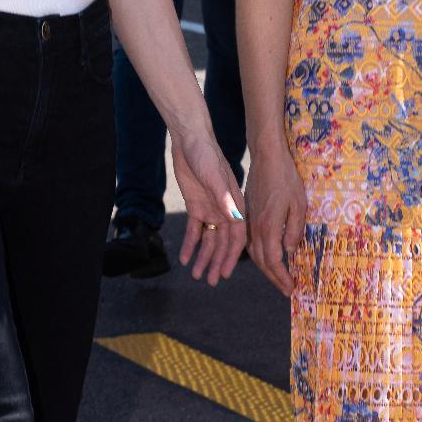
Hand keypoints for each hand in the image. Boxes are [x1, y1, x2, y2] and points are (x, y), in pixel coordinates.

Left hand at [170, 126, 245, 285]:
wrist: (190, 141)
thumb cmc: (206, 155)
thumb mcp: (214, 176)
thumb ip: (223, 198)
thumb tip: (234, 219)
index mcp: (235, 204)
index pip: (237, 236)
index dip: (232, 255)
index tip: (226, 273)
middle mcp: (225, 210)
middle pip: (223, 242)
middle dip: (217, 262)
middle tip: (211, 281)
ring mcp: (210, 209)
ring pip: (209, 240)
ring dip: (204, 257)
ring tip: (197, 276)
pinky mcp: (196, 206)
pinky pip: (194, 230)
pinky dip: (190, 244)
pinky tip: (185, 259)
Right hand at [244, 144, 305, 297]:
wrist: (267, 157)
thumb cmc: (286, 178)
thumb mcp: (298, 204)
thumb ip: (294, 230)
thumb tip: (290, 251)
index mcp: (268, 226)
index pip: (273, 261)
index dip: (282, 277)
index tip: (291, 288)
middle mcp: (255, 227)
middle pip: (261, 261)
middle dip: (274, 278)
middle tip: (286, 289)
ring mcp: (249, 220)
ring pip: (253, 252)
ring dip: (266, 268)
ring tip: (278, 277)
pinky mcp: (248, 213)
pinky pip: (250, 241)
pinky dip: (258, 254)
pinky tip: (266, 255)